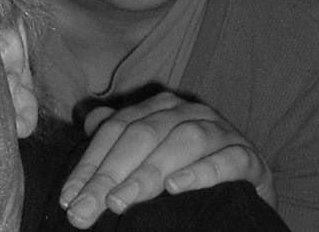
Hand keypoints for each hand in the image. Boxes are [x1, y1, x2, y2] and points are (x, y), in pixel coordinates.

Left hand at [60, 91, 275, 229]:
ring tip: (121, 200)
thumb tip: (87, 120)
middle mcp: (188, 112)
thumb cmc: (190, 165)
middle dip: (110, 174)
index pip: (116, 129)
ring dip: (148, 172)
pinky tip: (176, 188)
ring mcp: (221, 131)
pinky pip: (226, 160)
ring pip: (180, 142)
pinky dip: (201, 172)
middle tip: (87, 209)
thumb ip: (122, 133)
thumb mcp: (153, 148)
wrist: (249, 183)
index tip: (69, 197)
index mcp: (159, 107)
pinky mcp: (249, 157)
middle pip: (142, 135)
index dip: (90, 162)